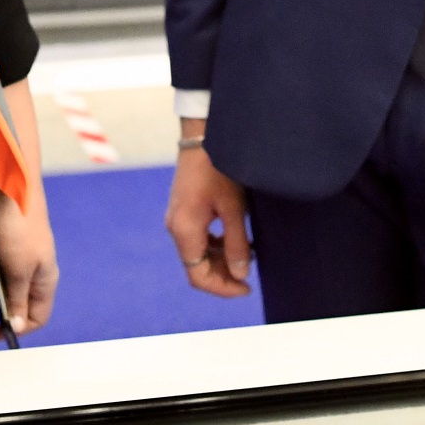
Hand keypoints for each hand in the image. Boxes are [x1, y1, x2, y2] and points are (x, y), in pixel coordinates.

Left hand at [0, 173, 58, 338]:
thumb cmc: (19, 226)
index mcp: (43, 279)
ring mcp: (11, 254)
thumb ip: (16, 301)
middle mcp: (29, 269)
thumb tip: (16, 327)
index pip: (34, 317)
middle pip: (4, 298)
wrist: (6, 184)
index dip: (14, 327)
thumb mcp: (18, 270)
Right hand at [165, 141, 252, 297]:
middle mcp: (175, 227)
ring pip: (196, 253)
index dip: (222, 288)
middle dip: (222, 275)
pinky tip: (234, 239)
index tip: (246, 289)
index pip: (198, 276)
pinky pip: (196, 238)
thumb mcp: (234, 208)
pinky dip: (214, 246)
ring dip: (219, 261)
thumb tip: (240, 274)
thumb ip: (237, 244)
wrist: (203, 135)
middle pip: (196, 266)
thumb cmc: (219, 168)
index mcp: (184, 230)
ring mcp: (177, 218)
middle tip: (250, 276)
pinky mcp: (183, 209)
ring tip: (247, 256)